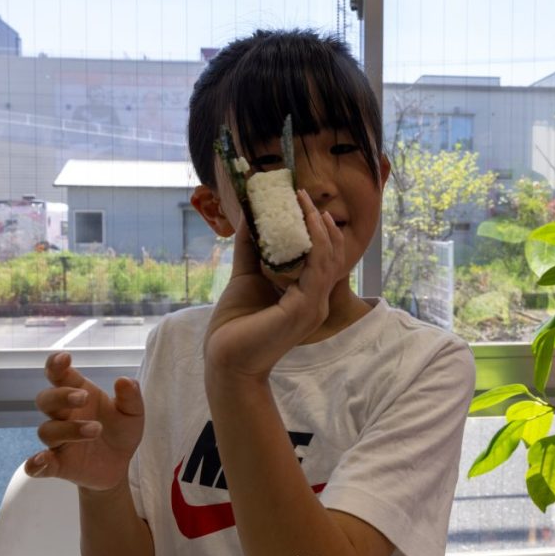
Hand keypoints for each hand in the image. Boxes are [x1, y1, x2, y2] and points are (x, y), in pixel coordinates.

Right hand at [25, 352, 143, 491]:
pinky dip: (35, 463)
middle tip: (84, 397)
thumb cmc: (121, 431)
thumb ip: (130, 397)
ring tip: (96, 430)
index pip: (59, 376)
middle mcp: (63, 415)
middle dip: (61, 396)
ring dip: (69, 429)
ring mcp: (58, 440)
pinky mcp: (58, 464)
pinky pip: (37, 465)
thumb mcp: (133, 413)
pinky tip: (42, 461)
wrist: (121, 464)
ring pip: (47, 430)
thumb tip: (124, 380)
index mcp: (79, 394)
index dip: (55, 365)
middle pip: (46, 399)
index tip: (64, 358)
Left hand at [204, 190, 344, 379]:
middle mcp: (315, 301)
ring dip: (319, 229)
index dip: (317, 228)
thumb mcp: (246, 275)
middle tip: (305, 196)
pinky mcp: (303, 310)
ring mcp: (313, 307)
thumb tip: (250, 213)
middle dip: (321, 223)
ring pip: (328, 260)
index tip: (302, 201)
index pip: (323, 258)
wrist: (224, 360)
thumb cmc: (235, 324)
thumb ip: (251, 246)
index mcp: (306, 296)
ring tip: (307, 204)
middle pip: (331, 255)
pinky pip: (317, 271)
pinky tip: (304, 226)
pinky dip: (314, 245)